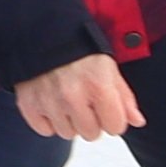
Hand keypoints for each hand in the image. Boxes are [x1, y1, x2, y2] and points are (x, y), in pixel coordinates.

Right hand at [14, 52, 141, 141]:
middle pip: (90, 134)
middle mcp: (73, 97)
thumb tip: (136, 121)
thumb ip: (124, 97)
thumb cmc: (78, 49)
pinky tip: (52, 104)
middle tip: (85, 103)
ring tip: (67, 100)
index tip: (106, 108)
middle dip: (91, 121)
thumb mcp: (108, 67)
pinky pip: (44, 129)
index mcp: (98, 86)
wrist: (42, 32)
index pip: (114, 127)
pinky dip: (48, 120)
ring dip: (69, 121)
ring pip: (67, 133)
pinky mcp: (29, 104)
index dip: (113, 118)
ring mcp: (49, 102)